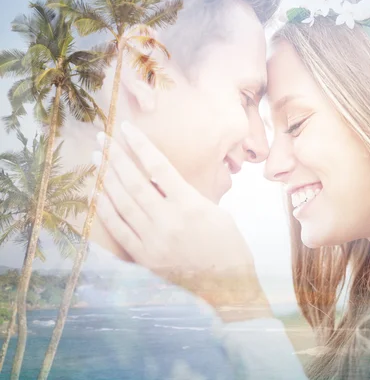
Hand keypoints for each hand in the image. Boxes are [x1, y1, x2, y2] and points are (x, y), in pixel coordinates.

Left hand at [93, 121, 271, 321]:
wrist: (228, 285)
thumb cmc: (228, 244)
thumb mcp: (215, 211)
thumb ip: (187, 194)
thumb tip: (161, 177)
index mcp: (191, 206)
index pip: (159, 167)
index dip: (141, 146)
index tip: (127, 129)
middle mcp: (169, 221)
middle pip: (134, 182)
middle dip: (116, 157)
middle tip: (102, 139)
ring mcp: (154, 241)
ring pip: (122, 203)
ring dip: (107, 178)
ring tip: (97, 159)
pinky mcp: (145, 257)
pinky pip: (119, 230)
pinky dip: (105, 210)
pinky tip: (97, 194)